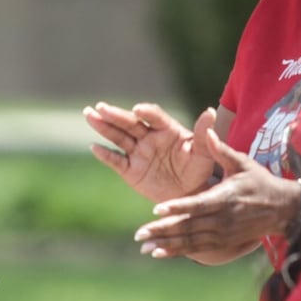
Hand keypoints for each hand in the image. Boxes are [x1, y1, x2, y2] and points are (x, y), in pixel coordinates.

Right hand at [84, 102, 217, 203]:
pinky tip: (94, 147)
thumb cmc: (199, 169)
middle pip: (130, 124)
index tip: (137, 110)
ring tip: (89, 115)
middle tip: (100, 107)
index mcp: (167, 129)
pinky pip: (116, 160)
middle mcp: (149, 137)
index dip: (145, 112)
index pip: (154, 117)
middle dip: (115, 115)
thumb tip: (211, 112)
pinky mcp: (130, 169)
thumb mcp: (204, 153)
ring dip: (103, 126)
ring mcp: (138, 152)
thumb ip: (204, 133)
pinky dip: (105, 155)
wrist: (189, 193)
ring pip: (118, 137)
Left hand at [133, 124, 300, 261]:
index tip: (157, 210)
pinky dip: (177, 252)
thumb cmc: (260, 182)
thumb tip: (207, 130)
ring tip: (145, 247)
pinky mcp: (223, 243)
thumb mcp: (243, 163)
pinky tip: (159, 254)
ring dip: (166, 244)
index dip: (178, 207)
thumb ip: (222, 150)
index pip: (197, 204)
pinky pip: (197, 249)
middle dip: (163, 231)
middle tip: (139, 234)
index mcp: (224, 197)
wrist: (282, 210)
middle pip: (189, 226)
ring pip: (190, 241)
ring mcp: (222, 234)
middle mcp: (222, 219)